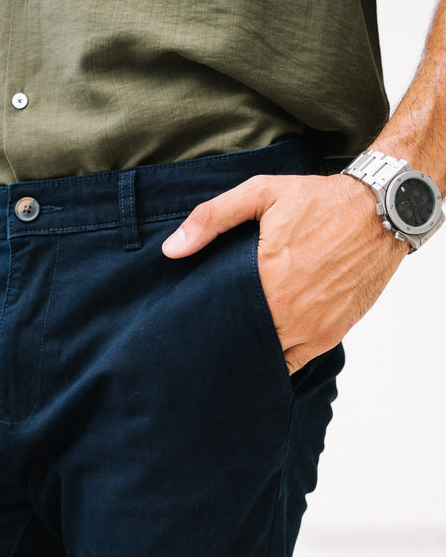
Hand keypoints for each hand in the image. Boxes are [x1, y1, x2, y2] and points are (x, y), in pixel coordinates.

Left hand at [162, 172, 407, 373]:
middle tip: (201, 335)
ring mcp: (312, 328)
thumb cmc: (321, 201)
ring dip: (247, 352)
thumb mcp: (262, 193)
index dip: (201, 321)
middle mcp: (289, 312)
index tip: (187, 319)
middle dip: (221, 339)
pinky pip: (295, 363)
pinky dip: (276, 360)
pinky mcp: (330, 335)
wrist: (383, 212)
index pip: (219, 316)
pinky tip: (260, 350)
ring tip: (228, 342)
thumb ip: (212, 218)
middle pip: (240, 341)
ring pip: (266, 357)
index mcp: (267, 279)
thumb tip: (172, 249)